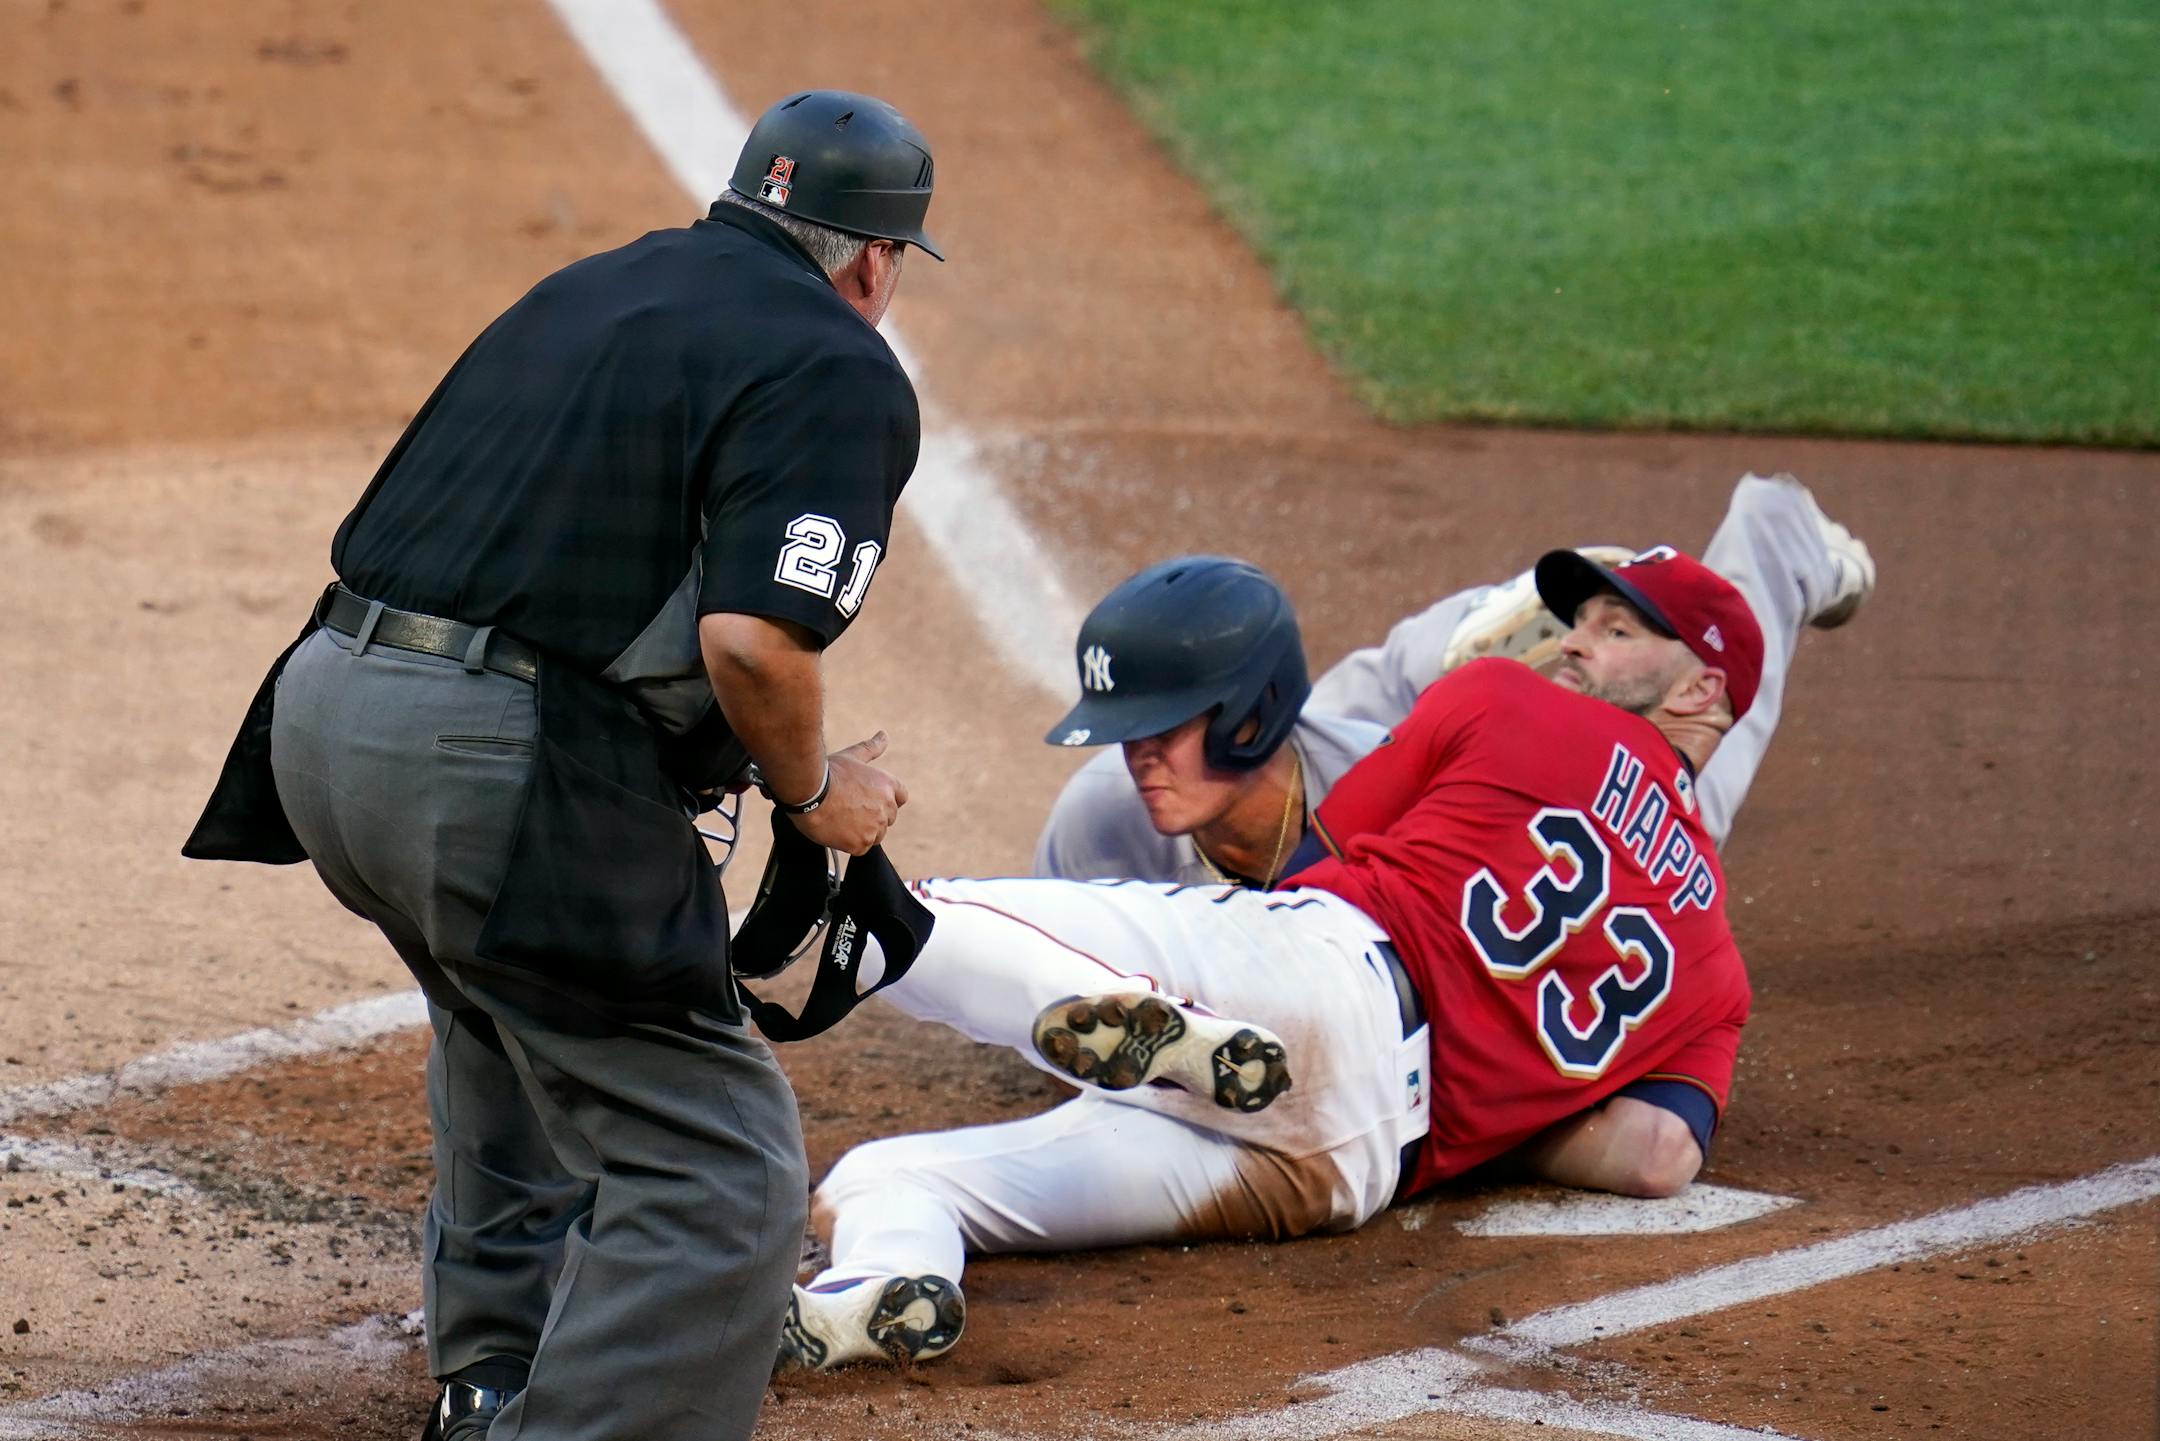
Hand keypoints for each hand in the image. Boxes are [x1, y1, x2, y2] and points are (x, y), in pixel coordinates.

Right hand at [788, 731, 907, 855]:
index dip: (885, 800)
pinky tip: (836, 829)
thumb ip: (872, 748)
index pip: (901, 797)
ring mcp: (875, 827)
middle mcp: (886, 807)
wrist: (808, 791)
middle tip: (848, 809)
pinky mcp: (861, 843)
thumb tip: (884, 735)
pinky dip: (849, 843)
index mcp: (888, 785)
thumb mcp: (852, 756)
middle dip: (872, 816)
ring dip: (861, 831)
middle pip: (887, 819)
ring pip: (875, 835)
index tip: (868, 799)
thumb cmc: (828, 772)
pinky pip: (861, 848)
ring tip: (840, 819)